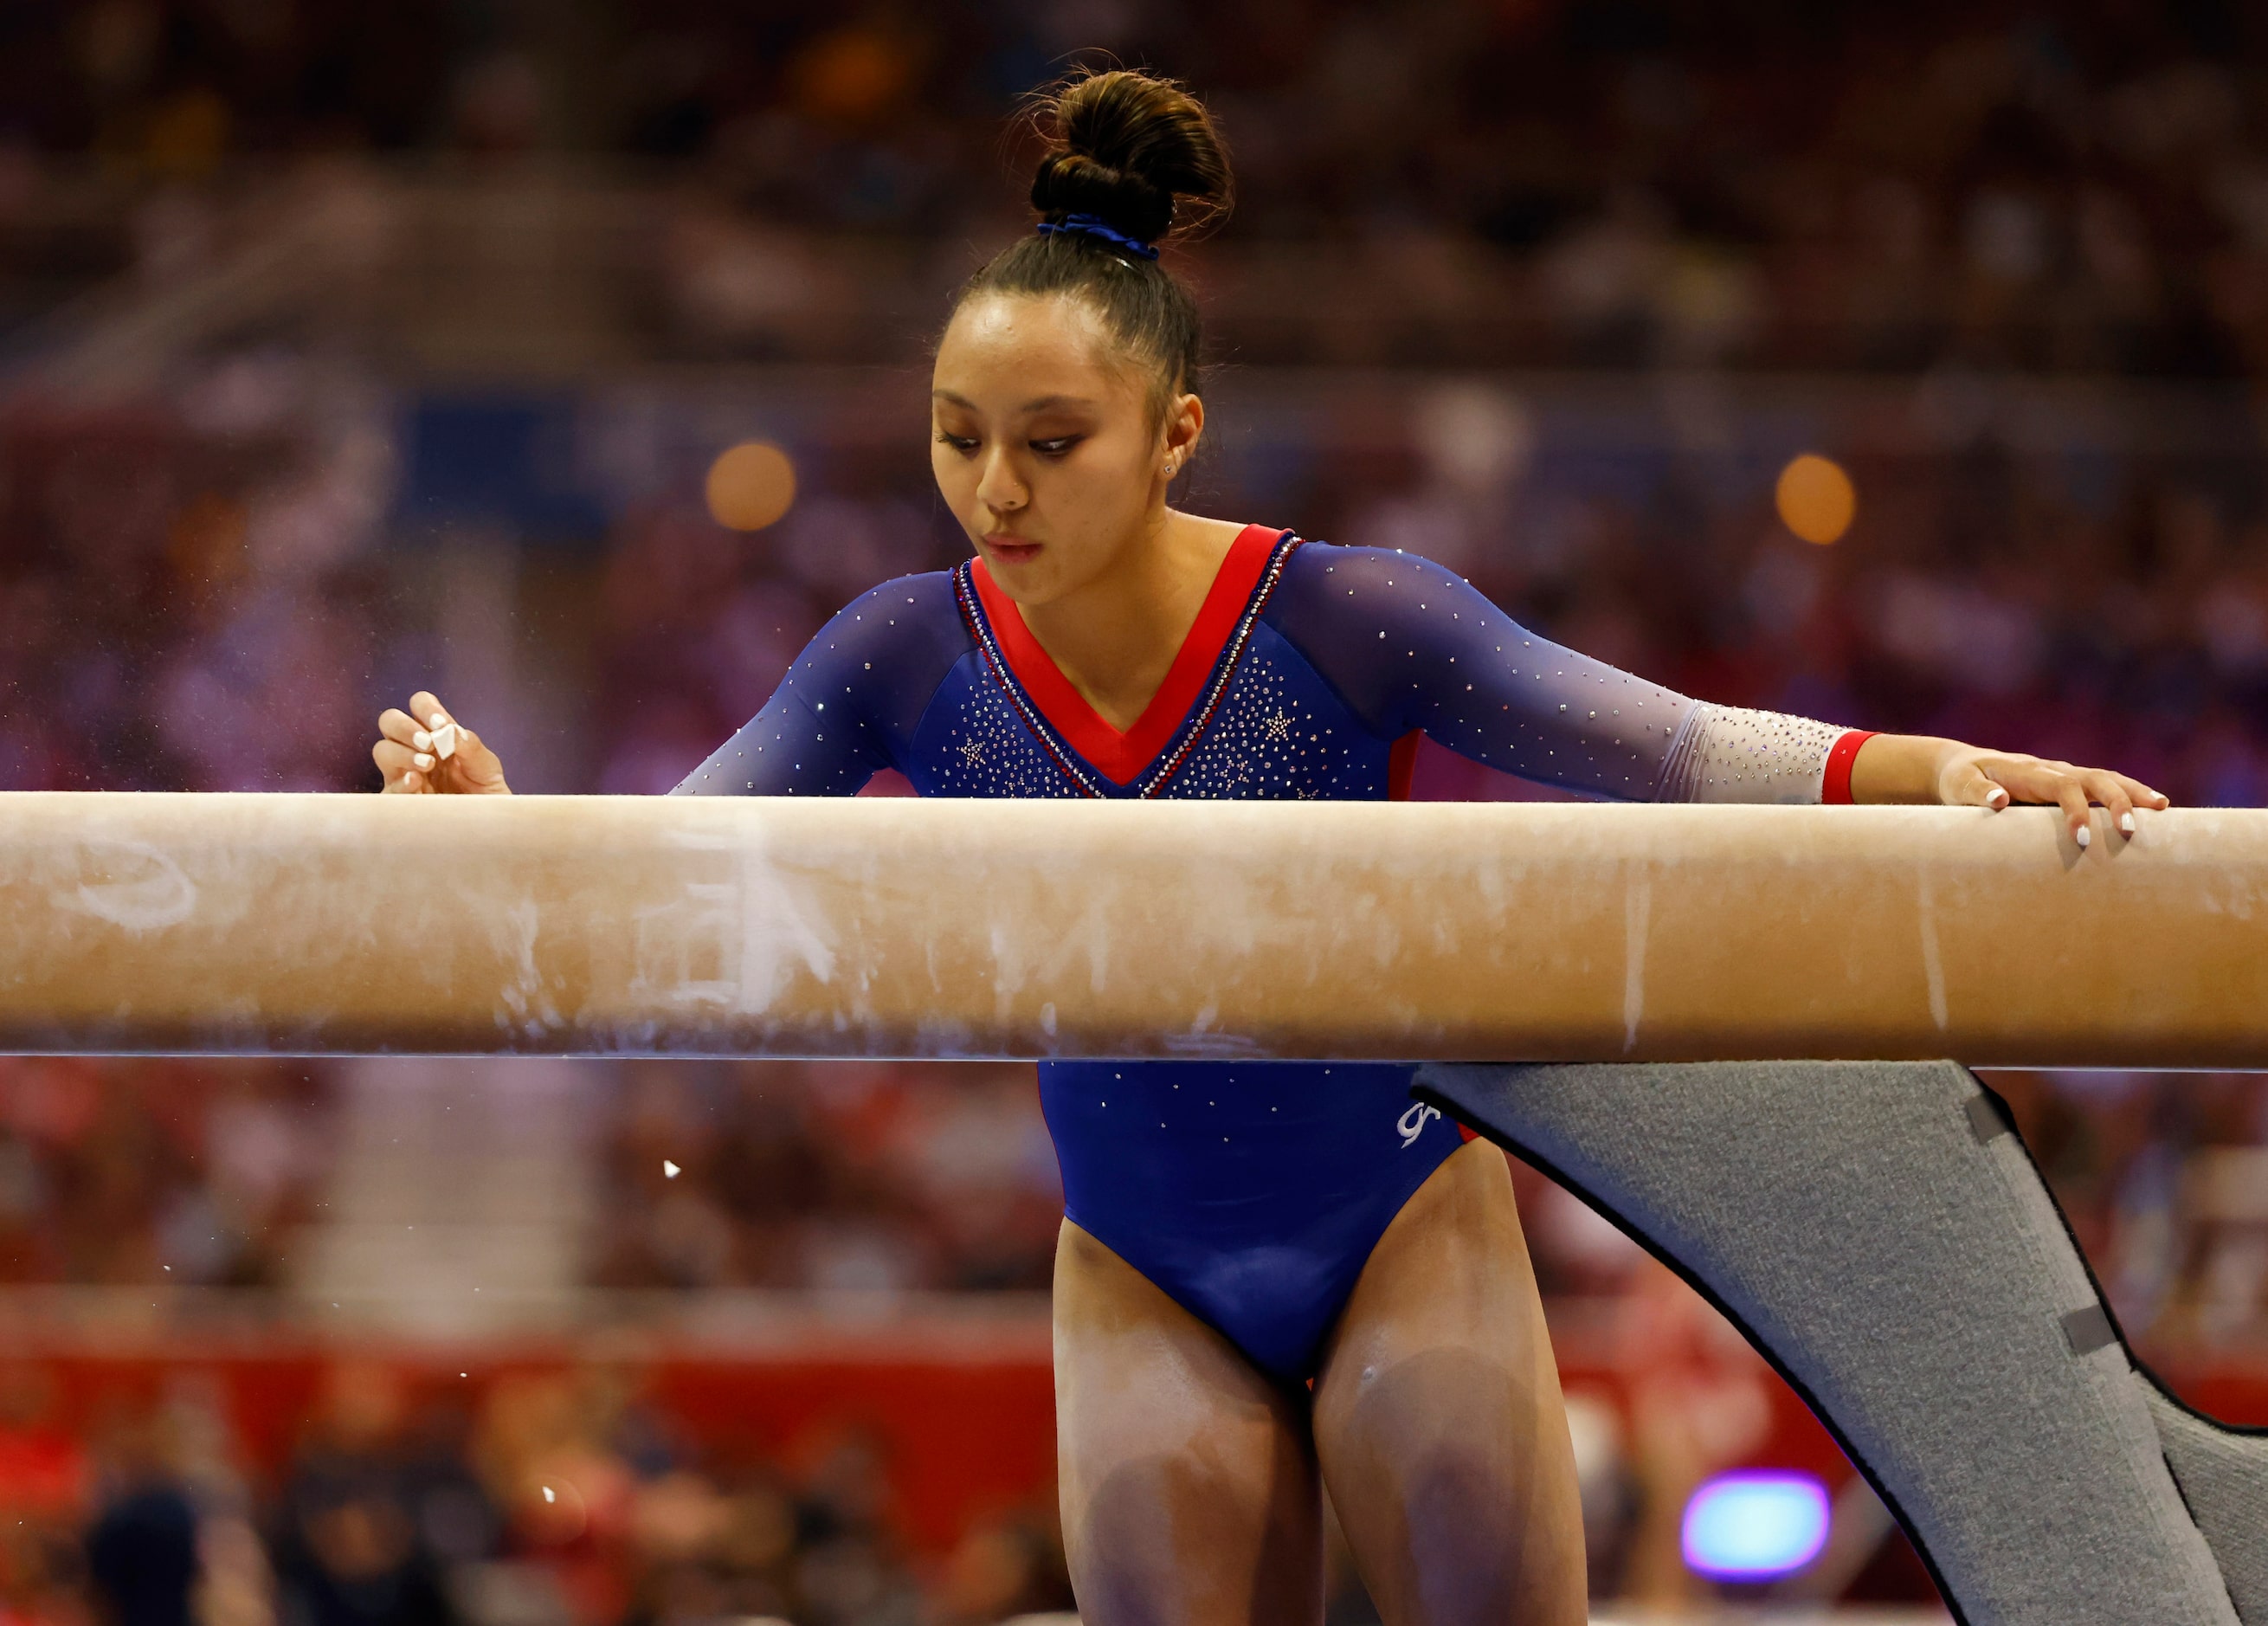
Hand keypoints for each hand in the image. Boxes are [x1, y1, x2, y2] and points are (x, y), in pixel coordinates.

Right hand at [373, 692, 510, 794]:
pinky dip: (400, 782)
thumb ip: (471, 747)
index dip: (425, 708)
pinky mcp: (398, 801)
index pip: (419, 705)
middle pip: (389, 721)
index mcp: (436, 733)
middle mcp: (414, 749)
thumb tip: (451, 732)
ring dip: (401, 752)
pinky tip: (416, 782)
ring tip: (427, 764)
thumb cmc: (485, 791)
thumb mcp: (486, 767)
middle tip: (427, 742)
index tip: (441, 725)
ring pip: (382, 750)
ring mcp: (403, 774)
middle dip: (404, 727)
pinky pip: (388, 788)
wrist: (487, 824)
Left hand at [1933, 745, 2167, 845]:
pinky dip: (2129, 792)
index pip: (2061, 787)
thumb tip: (1998, 800)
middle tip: (2130, 831)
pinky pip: (2103, 784)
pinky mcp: (2069, 783)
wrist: (1963, 767)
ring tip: (2161, 808)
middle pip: (2092, 778)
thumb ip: (1976, 793)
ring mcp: (2064, 773)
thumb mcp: (1959, 786)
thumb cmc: (1960, 781)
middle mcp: (2052, 769)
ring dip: (2133, 792)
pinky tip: (2154, 806)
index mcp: (2028, 771)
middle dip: (2115, 802)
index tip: (2083, 838)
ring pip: (2105, 777)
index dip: (2076, 810)